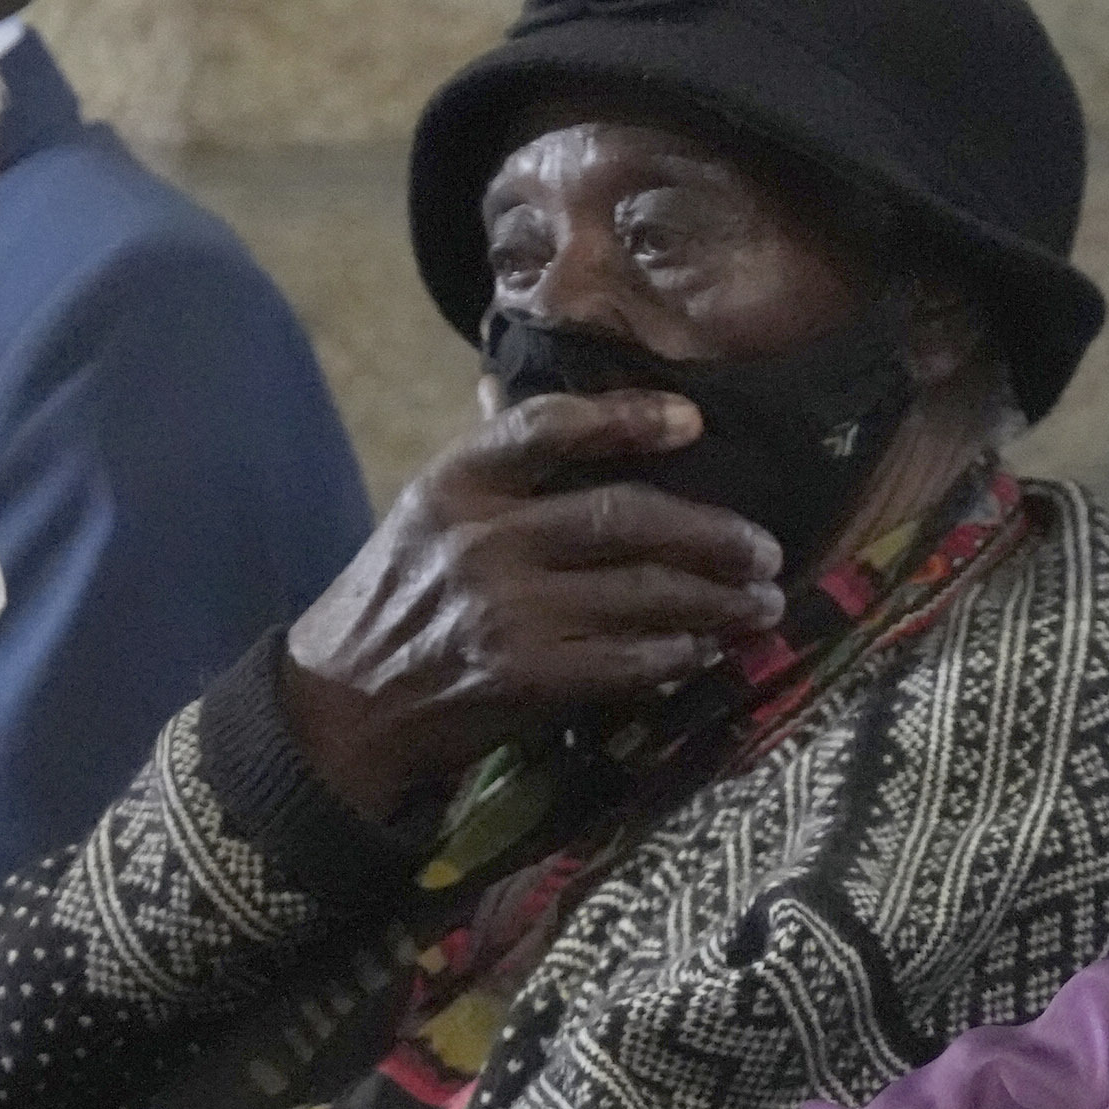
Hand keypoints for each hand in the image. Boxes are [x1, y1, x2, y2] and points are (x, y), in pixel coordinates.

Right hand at [276, 391, 785, 821]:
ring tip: (760, 604)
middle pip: (625, 517)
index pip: (549, 428)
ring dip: (715, 600)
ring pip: (640, 593)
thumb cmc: (395, 601)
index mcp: (458, 483)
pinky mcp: (525, 678)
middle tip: (766, 549)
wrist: (342, 707)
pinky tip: (702, 651)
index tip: (692, 420)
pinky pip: (626, 660)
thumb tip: (541, 402)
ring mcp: (507, 611)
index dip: (627, 418)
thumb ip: (490, 465)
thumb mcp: (424, 513)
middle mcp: (484, 539)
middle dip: (712, 534)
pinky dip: (674, 655)